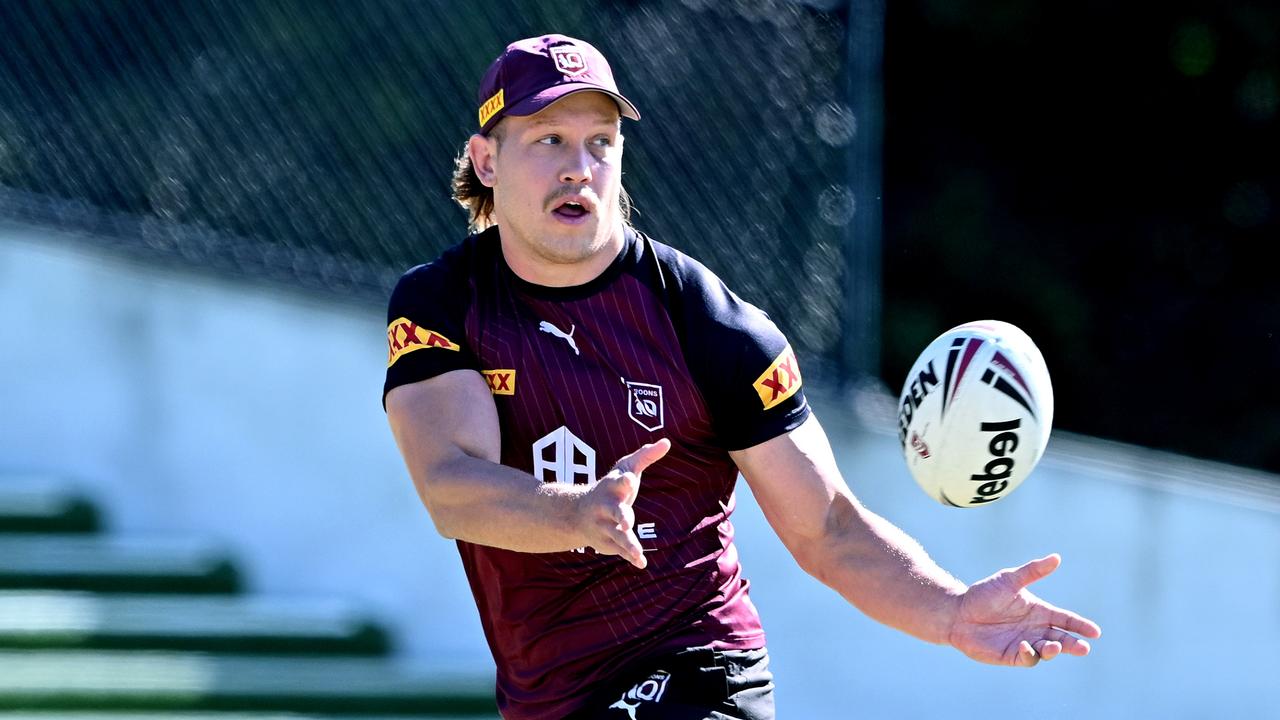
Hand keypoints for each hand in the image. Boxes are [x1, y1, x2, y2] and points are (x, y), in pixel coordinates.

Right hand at [577, 439, 670, 569]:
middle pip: (615, 511)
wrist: (577, 514)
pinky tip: (641, 563)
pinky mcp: (607, 543)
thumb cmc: (611, 487)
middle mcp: (606, 507)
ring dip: (627, 544)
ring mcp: (605, 526)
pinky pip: (619, 551)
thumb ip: (646, 456)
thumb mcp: (626, 469)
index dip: (625, 481)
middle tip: (626, 522)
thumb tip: (667, 442)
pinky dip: (630, 557)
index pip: (619, 482)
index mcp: (612, 487)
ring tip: (638, 553)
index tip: (631, 480)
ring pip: (617, 536)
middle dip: (620, 516)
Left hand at [948, 554, 1101, 666]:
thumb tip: (1056, 557)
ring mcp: (1025, 643)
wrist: (958, 612)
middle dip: (1073, 644)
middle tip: (1084, 648)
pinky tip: (1024, 645)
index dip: (1080, 626)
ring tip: (1055, 646)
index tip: (1095, 632)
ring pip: (1047, 651)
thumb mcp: (1009, 580)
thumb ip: (1032, 571)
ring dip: (1053, 650)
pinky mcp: (1011, 655)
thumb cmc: (984, 594)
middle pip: (1061, 639)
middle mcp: (1035, 629)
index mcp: (1039, 612)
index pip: (1065, 620)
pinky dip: (1029, 654)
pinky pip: (1026, 658)